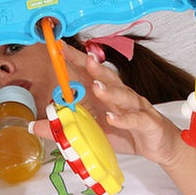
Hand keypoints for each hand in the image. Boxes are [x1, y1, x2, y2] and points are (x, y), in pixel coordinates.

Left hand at [33, 45, 183, 162]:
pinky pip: (135, 119)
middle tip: (81, 57)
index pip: (89, 73)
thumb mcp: (92, 133)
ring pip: (123, 96)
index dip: (75, 60)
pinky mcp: (147, 124)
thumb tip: (34, 126)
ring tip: (96, 86)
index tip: (59, 48)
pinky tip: (112, 118)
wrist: (161, 146)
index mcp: (106, 95)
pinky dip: (123, 119)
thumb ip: (64, 127)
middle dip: (93, 67)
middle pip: (107, 77)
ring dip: (109, 90)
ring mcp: (136, 108)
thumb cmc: (128, 133)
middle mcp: (121, 96)